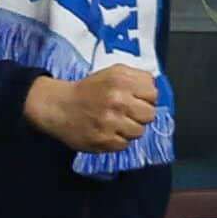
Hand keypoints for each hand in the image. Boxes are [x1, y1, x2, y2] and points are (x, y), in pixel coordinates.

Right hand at [27, 61, 159, 152]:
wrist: (60, 107)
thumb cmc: (89, 90)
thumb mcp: (112, 73)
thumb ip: (136, 78)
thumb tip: (156, 90)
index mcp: (120, 80)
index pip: (153, 93)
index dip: (146, 96)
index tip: (136, 98)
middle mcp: (117, 100)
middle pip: (150, 114)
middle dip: (140, 114)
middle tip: (127, 112)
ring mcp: (111, 122)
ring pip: (139, 131)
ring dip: (130, 128)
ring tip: (116, 122)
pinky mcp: (105, 141)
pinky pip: (125, 144)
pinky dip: (118, 140)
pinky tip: (108, 131)